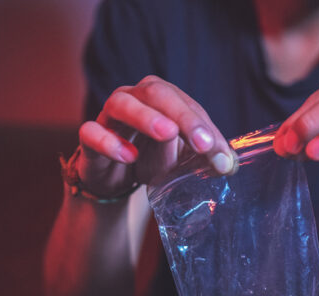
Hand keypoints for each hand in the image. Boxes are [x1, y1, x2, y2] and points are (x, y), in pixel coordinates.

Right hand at [74, 75, 237, 198]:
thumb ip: (203, 158)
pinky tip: (129, 156)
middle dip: (183, 117)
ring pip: (121, 104)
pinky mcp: (88, 138)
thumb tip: (229, 164)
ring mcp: (108, 116)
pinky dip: (109, 142)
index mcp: (161, 98)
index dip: (206, 129)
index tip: (222, 157)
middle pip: (156, 93)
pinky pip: (92, 132)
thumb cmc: (150, 158)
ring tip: (167, 134)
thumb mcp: (181, 159)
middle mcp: (134, 98)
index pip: (187, 105)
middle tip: (203, 144)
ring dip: (146, 118)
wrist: (114, 178)